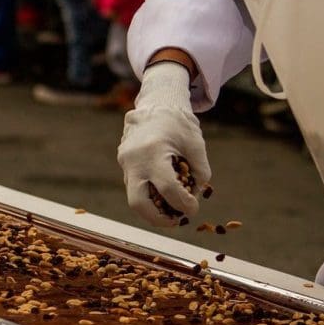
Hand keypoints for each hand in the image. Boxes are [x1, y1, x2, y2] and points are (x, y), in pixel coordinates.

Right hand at [117, 61, 210, 225]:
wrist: (155, 103)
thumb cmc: (178, 123)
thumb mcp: (196, 144)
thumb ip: (200, 172)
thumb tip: (196, 196)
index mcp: (154, 151)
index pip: (168, 189)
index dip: (184, 204)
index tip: (194, 209)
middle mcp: (134, 158)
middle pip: (138, 202)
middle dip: (157, 219)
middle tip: (175, 222)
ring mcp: (125, 161)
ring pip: (133, 196)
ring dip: (153, 208)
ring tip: (173, 211)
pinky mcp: (123, 161)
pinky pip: (134, 184)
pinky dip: (149, 194)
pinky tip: (164, 196)